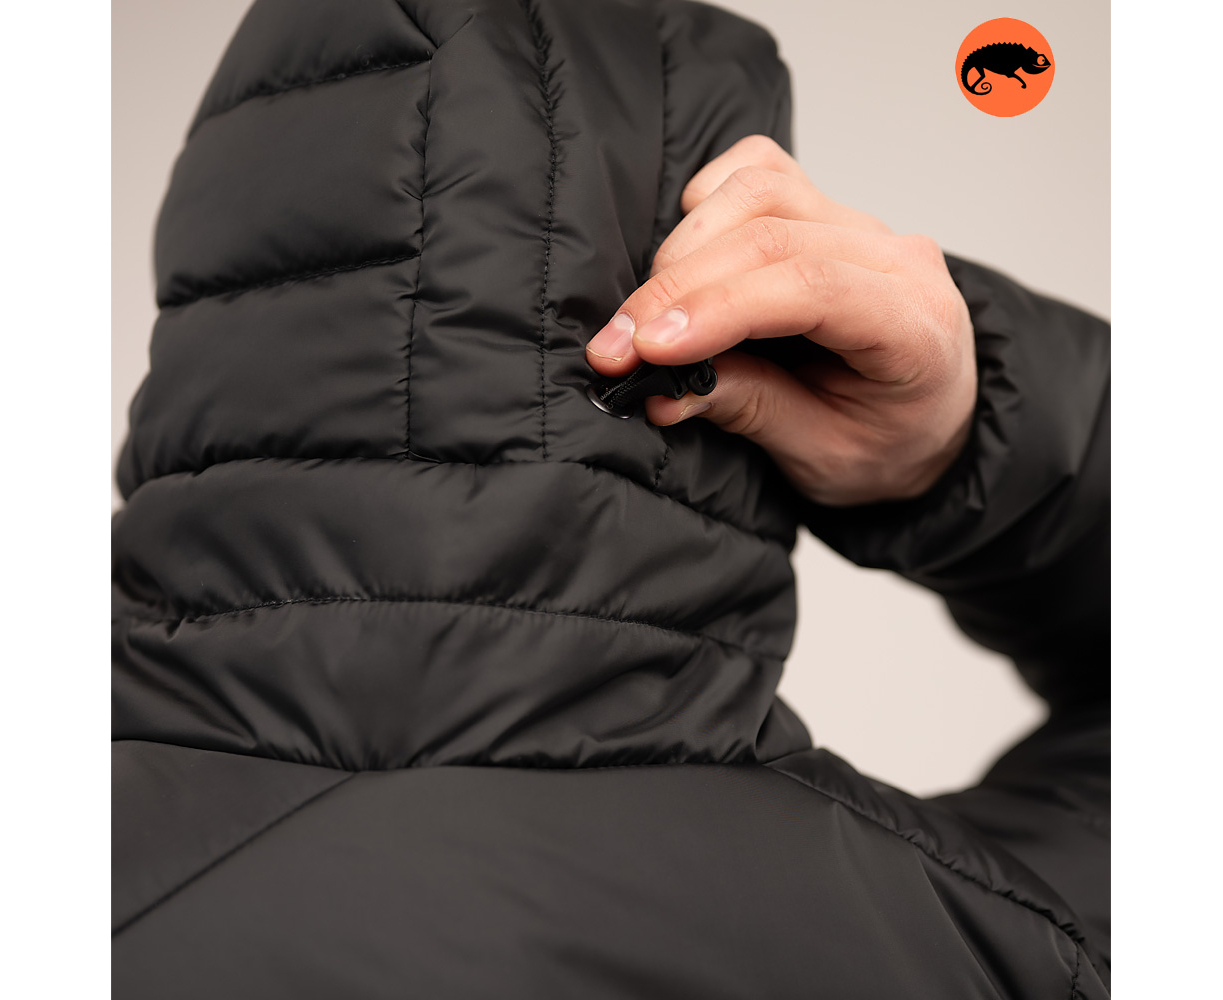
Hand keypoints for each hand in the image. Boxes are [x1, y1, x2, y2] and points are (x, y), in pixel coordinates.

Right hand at [585, 135, 976, 506]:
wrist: (927, 422)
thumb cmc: (888, 443)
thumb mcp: (825, 455)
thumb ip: (750, 410)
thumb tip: (663, 388)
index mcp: (915, 324)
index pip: (812, 288)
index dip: (719, 309)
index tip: (648, 348)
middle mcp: (893, 257)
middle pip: (772, 235)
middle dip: (675, 290)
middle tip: (616, 347)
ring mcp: (858, 224)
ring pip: (759, 190)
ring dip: (685, 247)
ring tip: (648, 317)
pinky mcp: (823, 209)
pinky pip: (759, 172)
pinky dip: (708, 203)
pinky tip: (686, 257)